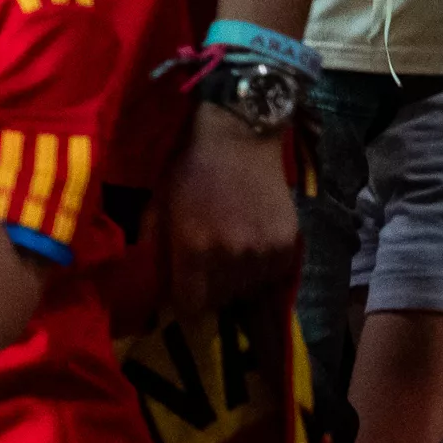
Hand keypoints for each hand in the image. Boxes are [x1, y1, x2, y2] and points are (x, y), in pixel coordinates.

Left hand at [162, 105, 299, 314]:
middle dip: (208, 291)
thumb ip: (155, 249)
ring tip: (227, 256)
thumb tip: (153, 288)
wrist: (239, 137)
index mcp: (193, 248)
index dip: (184, 302)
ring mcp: (263, 253)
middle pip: (219, 301)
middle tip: (204, 270)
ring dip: (235, 282)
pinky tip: (250, 249)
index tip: (183, 293)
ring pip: (247, 292)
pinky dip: (260, 271)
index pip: (190, 305)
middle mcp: (231, 257)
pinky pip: (272, 278)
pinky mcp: (289, 246)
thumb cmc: (190, 168)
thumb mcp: (159, 205)